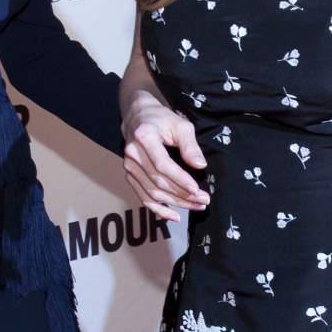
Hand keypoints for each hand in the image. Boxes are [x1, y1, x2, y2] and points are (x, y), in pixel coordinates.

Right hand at [122, 88, 208, 221]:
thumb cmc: (161, 119)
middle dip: (182, 194)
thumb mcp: (180, 124)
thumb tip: (200, 165)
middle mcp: (133, 154)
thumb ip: (190, 145)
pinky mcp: (129, 175)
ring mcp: (128, 166)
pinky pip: (142, 196)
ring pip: (151, 192)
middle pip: (158, 182)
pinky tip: (173, 216)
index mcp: (145, 137)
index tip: (196, 189)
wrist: (137, 115)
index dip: (179, 179)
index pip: (162, 165)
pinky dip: (158, 209)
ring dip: (175, 203)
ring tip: (195, 206)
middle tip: (203, 200)